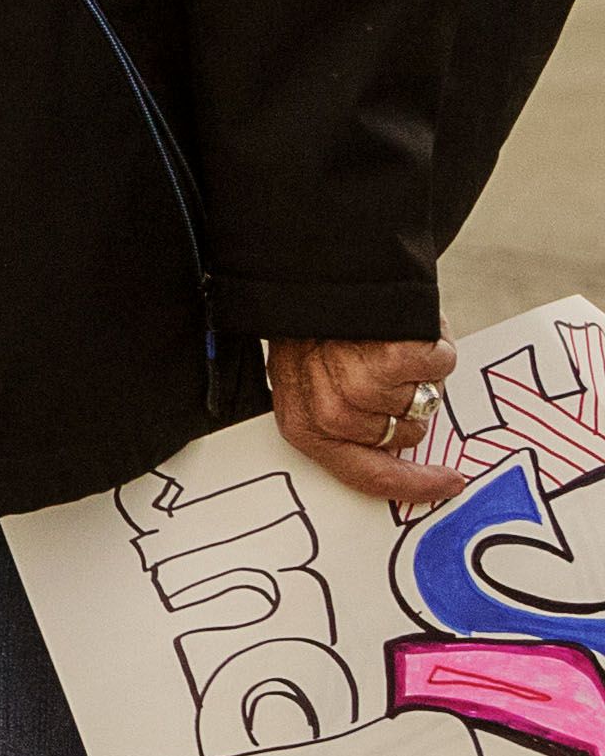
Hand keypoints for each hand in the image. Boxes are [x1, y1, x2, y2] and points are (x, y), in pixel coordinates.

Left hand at [271, 334, 471, 508]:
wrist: (313, 270)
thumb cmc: (313, 328)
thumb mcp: (306, 380)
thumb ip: (342, 420)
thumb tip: (394, 452)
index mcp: (305, 426)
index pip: (369, 476)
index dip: (414, 484)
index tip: (450, 481)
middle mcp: (330, 415)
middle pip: (406, 437)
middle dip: (408, 406)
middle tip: (382, 366)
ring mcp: (360, 389)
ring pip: (424, 403)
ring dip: (417, 375)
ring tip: (383, 343)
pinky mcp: (392, 360)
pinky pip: (439, 368)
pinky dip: (432, 347)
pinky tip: (402, 330)